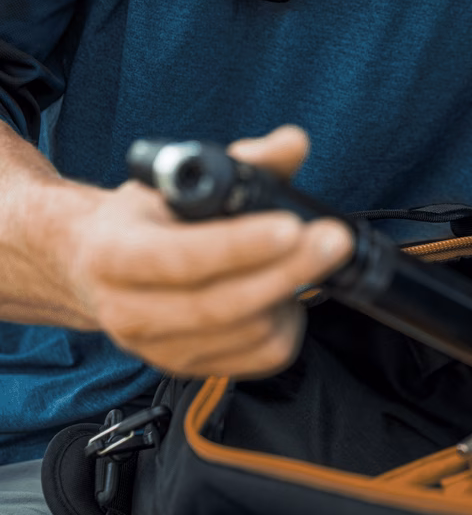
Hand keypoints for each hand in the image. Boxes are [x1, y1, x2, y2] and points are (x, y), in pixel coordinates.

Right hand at [57, 125, 354, 378]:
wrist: (98, 268)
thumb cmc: (145, 219)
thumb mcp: (179, 178)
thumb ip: (243, 159)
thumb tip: (292, 144)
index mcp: (114, 254)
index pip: (180, 258)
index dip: (240, 246)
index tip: (290, 227)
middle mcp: (129, 311)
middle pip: (221, 305)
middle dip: (287, 270)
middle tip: (331, 240)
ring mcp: (160, 349)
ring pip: (248, 333)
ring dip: (289, 293)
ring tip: (304, 259)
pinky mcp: (192, 369)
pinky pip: (261, 357)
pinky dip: (287, 323)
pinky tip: (286, 293)